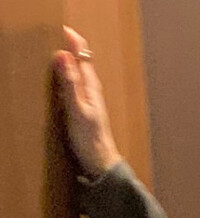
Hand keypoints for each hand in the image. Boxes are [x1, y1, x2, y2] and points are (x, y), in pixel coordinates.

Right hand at [53, 27, 121, 179]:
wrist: (101, 164)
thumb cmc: (91, 140)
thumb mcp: (77, 109)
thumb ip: (70, 82)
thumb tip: (63, 55)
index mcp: (91, 86)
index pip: (83, 54)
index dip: (72, 39)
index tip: (60, 30)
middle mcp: (92, 90)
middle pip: (82, 61)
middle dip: (70, 46)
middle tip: (57, 35)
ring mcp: (90, 99)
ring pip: (79, 73)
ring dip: (70, 61)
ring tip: (59, 52)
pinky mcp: (85, 109)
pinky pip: (76, 86)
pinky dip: (69, 77)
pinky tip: (63, 80)